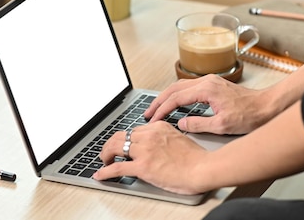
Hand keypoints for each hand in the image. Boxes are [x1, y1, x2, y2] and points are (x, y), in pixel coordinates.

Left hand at [94, 122, 210, 194]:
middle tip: (108, 152)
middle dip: (111, 144)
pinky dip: (105, 171)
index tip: (122, 144)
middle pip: (121, 136)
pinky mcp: (142, 166)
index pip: (134, 130)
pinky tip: (100, 175)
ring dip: (106, 155)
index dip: (126, 139)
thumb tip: (157, 147)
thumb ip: (165, 139)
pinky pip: (117, 167)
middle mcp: (149, 135)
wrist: (203, 168)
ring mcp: (144, 150)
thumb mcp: (179, 138)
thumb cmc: (197, 158)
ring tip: (104, 161)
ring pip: (115, 148)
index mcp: (158, 127)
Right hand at [145, 74, 277, 134]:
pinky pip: (189, 87)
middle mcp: (206, 81)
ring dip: (167, 97)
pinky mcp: (214, 85)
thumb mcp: (222, 125)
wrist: (267, 106)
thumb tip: (180, 124)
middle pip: (174, 88)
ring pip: (180, 86)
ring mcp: (210, 81)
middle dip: (159, 101)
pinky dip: (177, 95)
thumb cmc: (250, 115)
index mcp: (206, 89)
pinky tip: (175, 103)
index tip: (153, 119)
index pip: (176, 98)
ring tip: (157, 108)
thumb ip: (198, 124)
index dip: (162, 110)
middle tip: (148, 113)